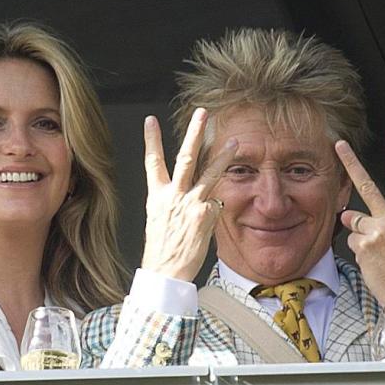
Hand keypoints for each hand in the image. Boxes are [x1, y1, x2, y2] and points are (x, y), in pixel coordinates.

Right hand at [139, 109, 236, 281]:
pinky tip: (207, 225)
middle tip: (202, 113)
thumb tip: (193, 193)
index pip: (152, 162)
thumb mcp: (159, 220)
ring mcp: (189, 204)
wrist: (165, 272)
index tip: (150, 120)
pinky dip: (215, 212)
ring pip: (209, 174)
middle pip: (185, 157)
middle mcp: (172, 196)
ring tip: (234, 141)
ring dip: (223, 156)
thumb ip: (173, 201)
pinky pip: (216, 206)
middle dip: (194, 133)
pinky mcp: (204, 215)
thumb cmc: (162, 249)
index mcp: (157, 196)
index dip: (151, 140)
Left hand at [335, 129, 384, 305]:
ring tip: (375, 252)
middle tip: (339, 144)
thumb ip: (374, 221)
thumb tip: (346, 214)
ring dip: (358, 235)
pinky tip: (371, 260)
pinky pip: (350, 241)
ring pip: (352, 221)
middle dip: (351, 162)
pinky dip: (357, 250)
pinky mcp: (364, 244)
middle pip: (367, 184)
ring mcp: (377, 230)